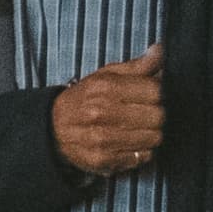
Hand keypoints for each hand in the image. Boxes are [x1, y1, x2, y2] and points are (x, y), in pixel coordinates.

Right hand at [51, 47, 165, 178]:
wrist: (52, 127)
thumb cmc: (84, 99)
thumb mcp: (105, 76)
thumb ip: (136, 66)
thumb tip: (160, 51)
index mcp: (105, 88)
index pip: (155, 90)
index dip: (159, 93)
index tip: (152, 95)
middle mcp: (102, 113)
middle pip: (157, 116)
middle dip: (157, 113)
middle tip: (147, 113)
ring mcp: (102, 139)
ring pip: (153, 138)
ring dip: (151, 133)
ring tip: (140, 128)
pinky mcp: (103, 160)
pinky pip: (142, 157)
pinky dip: (142, 151)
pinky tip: (131, 142)